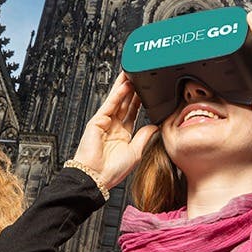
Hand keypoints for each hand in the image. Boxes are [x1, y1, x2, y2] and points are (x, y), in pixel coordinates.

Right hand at [72, 72, 158, 191]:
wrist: (96, 178)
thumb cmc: (111, 170)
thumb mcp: (135, 152)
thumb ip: (144, 137)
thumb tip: (155, 126)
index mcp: (122, 135)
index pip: (132, 112)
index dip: (139, 101)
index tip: (147, 91)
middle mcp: (113, 127)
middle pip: (124, 103)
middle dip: (131, 89)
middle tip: (139, 75)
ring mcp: (104, 123)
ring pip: (116, 100)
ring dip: (124, 87)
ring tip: (132, 73)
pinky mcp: (96, 122)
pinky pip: (109, 106)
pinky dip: (117, 95)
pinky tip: (125, 86)